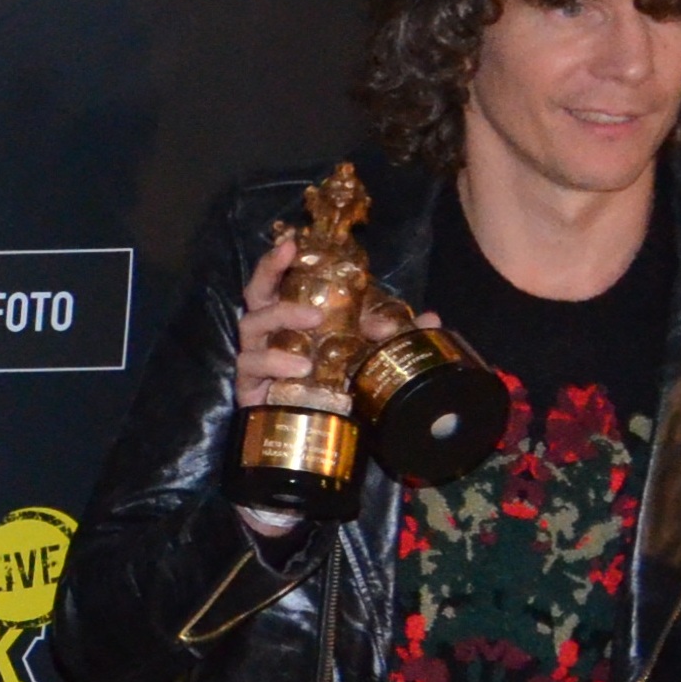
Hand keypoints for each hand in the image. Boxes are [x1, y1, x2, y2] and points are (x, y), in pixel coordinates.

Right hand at [227, 231, 429, 541]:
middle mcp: (268, 333)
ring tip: (313, 321)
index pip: (279, 282)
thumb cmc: (333, 388)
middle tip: (291, 260)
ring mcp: (255, 358)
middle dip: (269, 271)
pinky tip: (298, 364)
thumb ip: (395, 337)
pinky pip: (251, 365)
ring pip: (252, 324)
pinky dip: (273, 360)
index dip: (280, 260)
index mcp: (291, 320)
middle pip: (255, 293)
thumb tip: (432, 320)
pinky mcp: (249, 386)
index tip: (293, 241)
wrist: (313, 440)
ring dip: (281, 315)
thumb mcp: (368, 357)